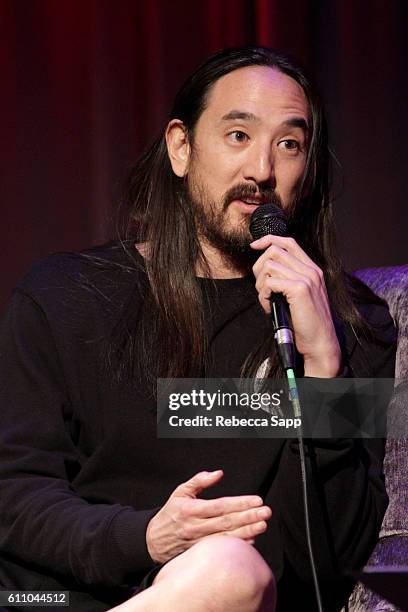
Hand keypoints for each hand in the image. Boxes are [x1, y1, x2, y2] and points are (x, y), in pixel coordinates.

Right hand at [146, 470, 270, 563]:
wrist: (152, 542)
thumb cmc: (169, 514)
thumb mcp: (180, 492)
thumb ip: (199, 481)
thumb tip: (218, 473)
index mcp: (191, 510)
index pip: (220, 505)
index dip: (240, 503)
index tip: (256, 500)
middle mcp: (195, 526)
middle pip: (227, 521)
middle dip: (248, 516)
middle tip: (266, 512)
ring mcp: (198, 542)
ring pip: (226, 537)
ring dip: (247, 531)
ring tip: (262, 525)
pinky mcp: (200, 554)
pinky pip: (221, 550)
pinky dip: (237, 545)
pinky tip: (251, 541)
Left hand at [251, 235, 341, 377]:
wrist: (319, 342)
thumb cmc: (306, 323)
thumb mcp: (299, 295)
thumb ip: (288, 279)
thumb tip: (265, 270)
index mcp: (312, 269)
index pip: (288, 241)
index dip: (268, 240)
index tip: (254, 246)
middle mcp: (311, 270)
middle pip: (274, 250)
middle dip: (259, 269)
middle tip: (262, 289)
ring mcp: (306, 278)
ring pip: (269, 266)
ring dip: (261, 285)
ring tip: (267, 300)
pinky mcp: (299, 288)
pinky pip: (270, 282)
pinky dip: (263, 295)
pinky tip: (270, 306)